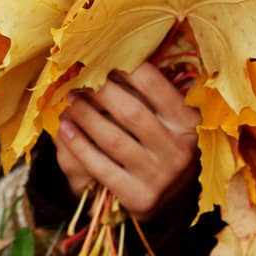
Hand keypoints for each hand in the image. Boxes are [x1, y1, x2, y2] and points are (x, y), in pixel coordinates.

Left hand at [53, 61, 199, 218]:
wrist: (168, 199)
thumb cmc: (161, 144)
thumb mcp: (169, 119)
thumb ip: (148, 92)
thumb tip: (108, 56)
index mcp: (190, 123)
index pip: (154, 84)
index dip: (124, 67)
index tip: (103, 57)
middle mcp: (179, 151)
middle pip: (130, 111)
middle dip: (99, 90)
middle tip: (80, 79)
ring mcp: (160, 178)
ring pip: (112, 139)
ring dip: (84, 115)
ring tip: (72, 99)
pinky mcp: (138, 198)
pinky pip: (100, 166)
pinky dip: (78, 144)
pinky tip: (65, 128)